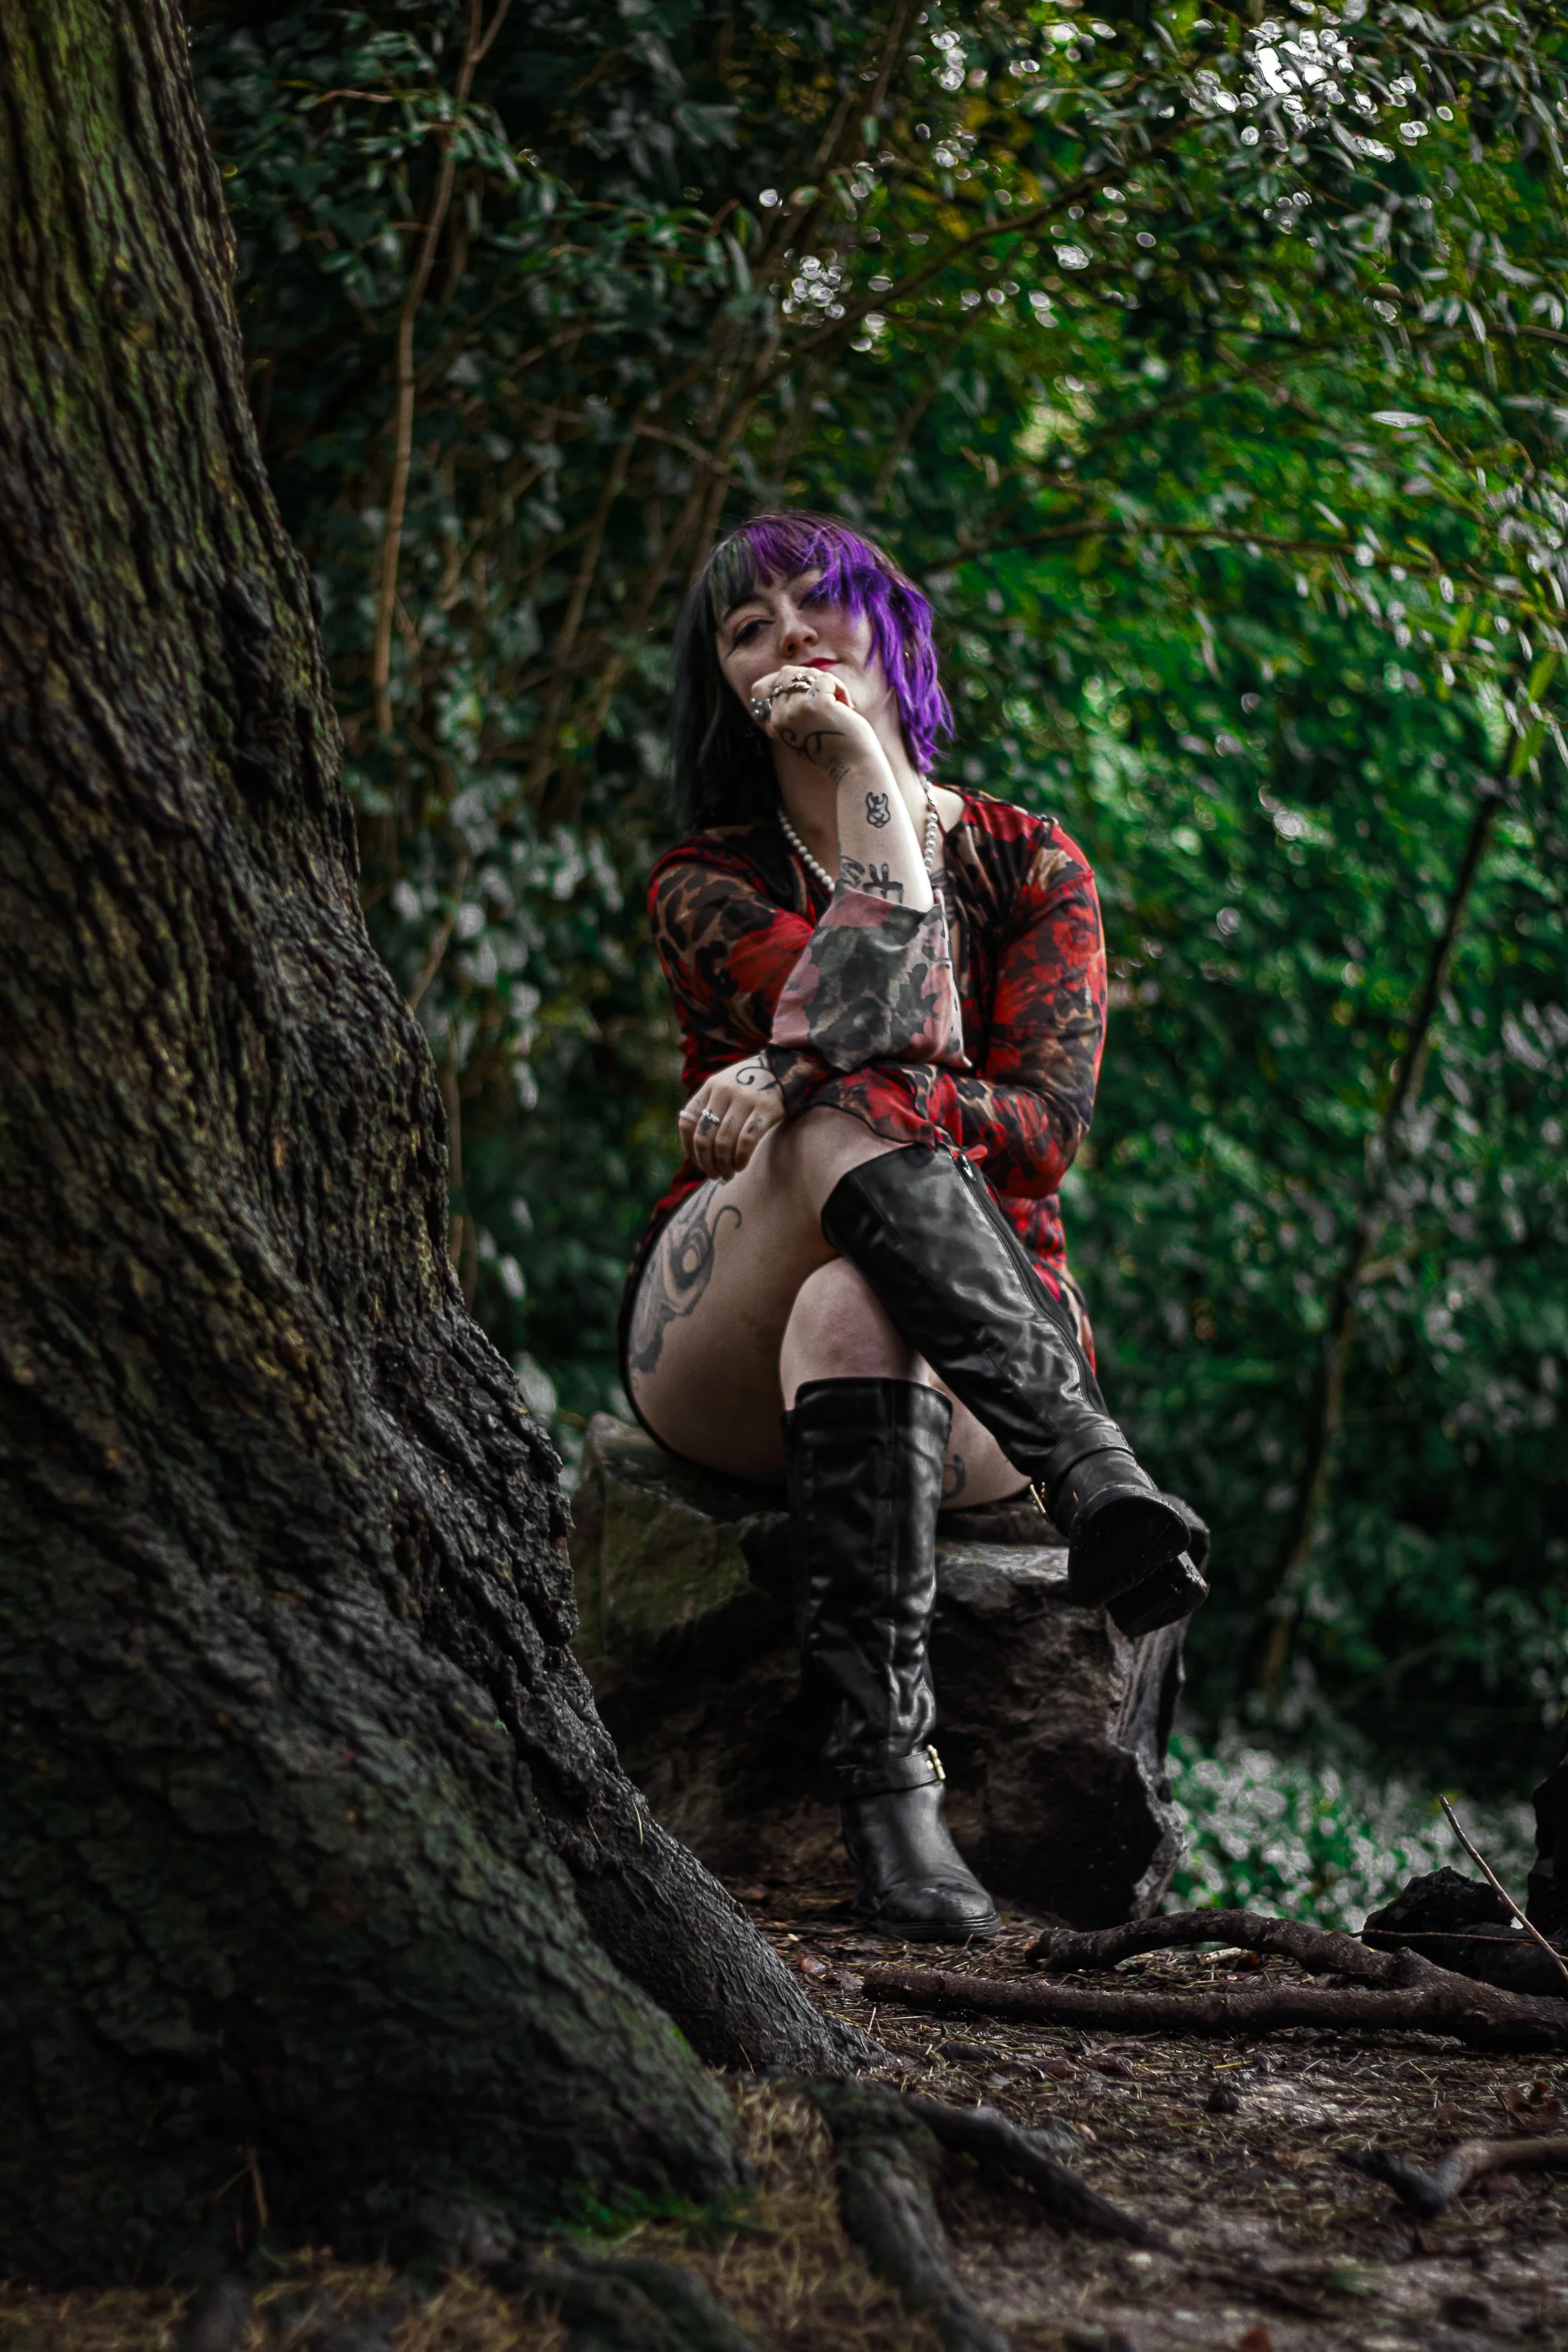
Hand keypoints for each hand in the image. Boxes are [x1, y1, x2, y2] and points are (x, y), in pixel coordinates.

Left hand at [678, 1055, 786, 1180]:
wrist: (785, 1066)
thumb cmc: (750, 1084)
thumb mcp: (725, 1086)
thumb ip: (709, 1108)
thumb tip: (695, 1149)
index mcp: (710, 1086)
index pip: (688, 1122)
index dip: (690, 1148)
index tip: (699, 1163)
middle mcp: (724, 1091)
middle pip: (704, 1137)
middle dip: (706, 1163)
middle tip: (714, 1175)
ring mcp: (745, 1099)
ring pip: (723, 1142)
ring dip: (723, 1165)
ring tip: (728, 1174)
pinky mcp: (767, 1109)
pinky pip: (746, 1141)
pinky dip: (740, 1158)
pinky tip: (740, 1166)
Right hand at [749, 665, 880, 781]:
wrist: (853, 765)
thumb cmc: (832, 746)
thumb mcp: (801, 729)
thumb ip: (789, 708)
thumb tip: (787, 673)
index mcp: (774, 726)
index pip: (760, 689)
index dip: (781, 679)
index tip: (803, 684)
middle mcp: (780, 718)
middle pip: (785, 674)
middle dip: (809, 676)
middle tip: (827, 690)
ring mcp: (796, 710)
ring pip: (806, 673)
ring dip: (826, 680)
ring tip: (839, 699)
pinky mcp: (817, 704)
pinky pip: (826, 679)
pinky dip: (840, 688)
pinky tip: (847, 706)